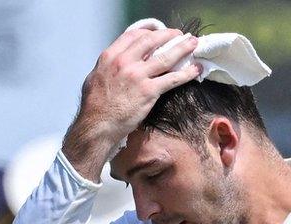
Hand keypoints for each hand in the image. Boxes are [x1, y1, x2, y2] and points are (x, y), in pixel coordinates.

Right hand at [64, 27, 201, 180]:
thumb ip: (109, 67)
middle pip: (151, 40)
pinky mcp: (149, 91)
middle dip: (168, 35)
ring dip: (182, 48)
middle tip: (179, 35)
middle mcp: (124, 62)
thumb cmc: (95, 105)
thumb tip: (118, 63)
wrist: (98, 125)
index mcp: (110, 56)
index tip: (158, 32)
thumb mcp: (95, 77)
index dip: (148, 32)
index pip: (133, 35)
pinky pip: (172, 79)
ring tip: (193, 43)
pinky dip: (186, 73)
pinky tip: (195, 69)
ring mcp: (138, 76)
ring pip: (165, 56)